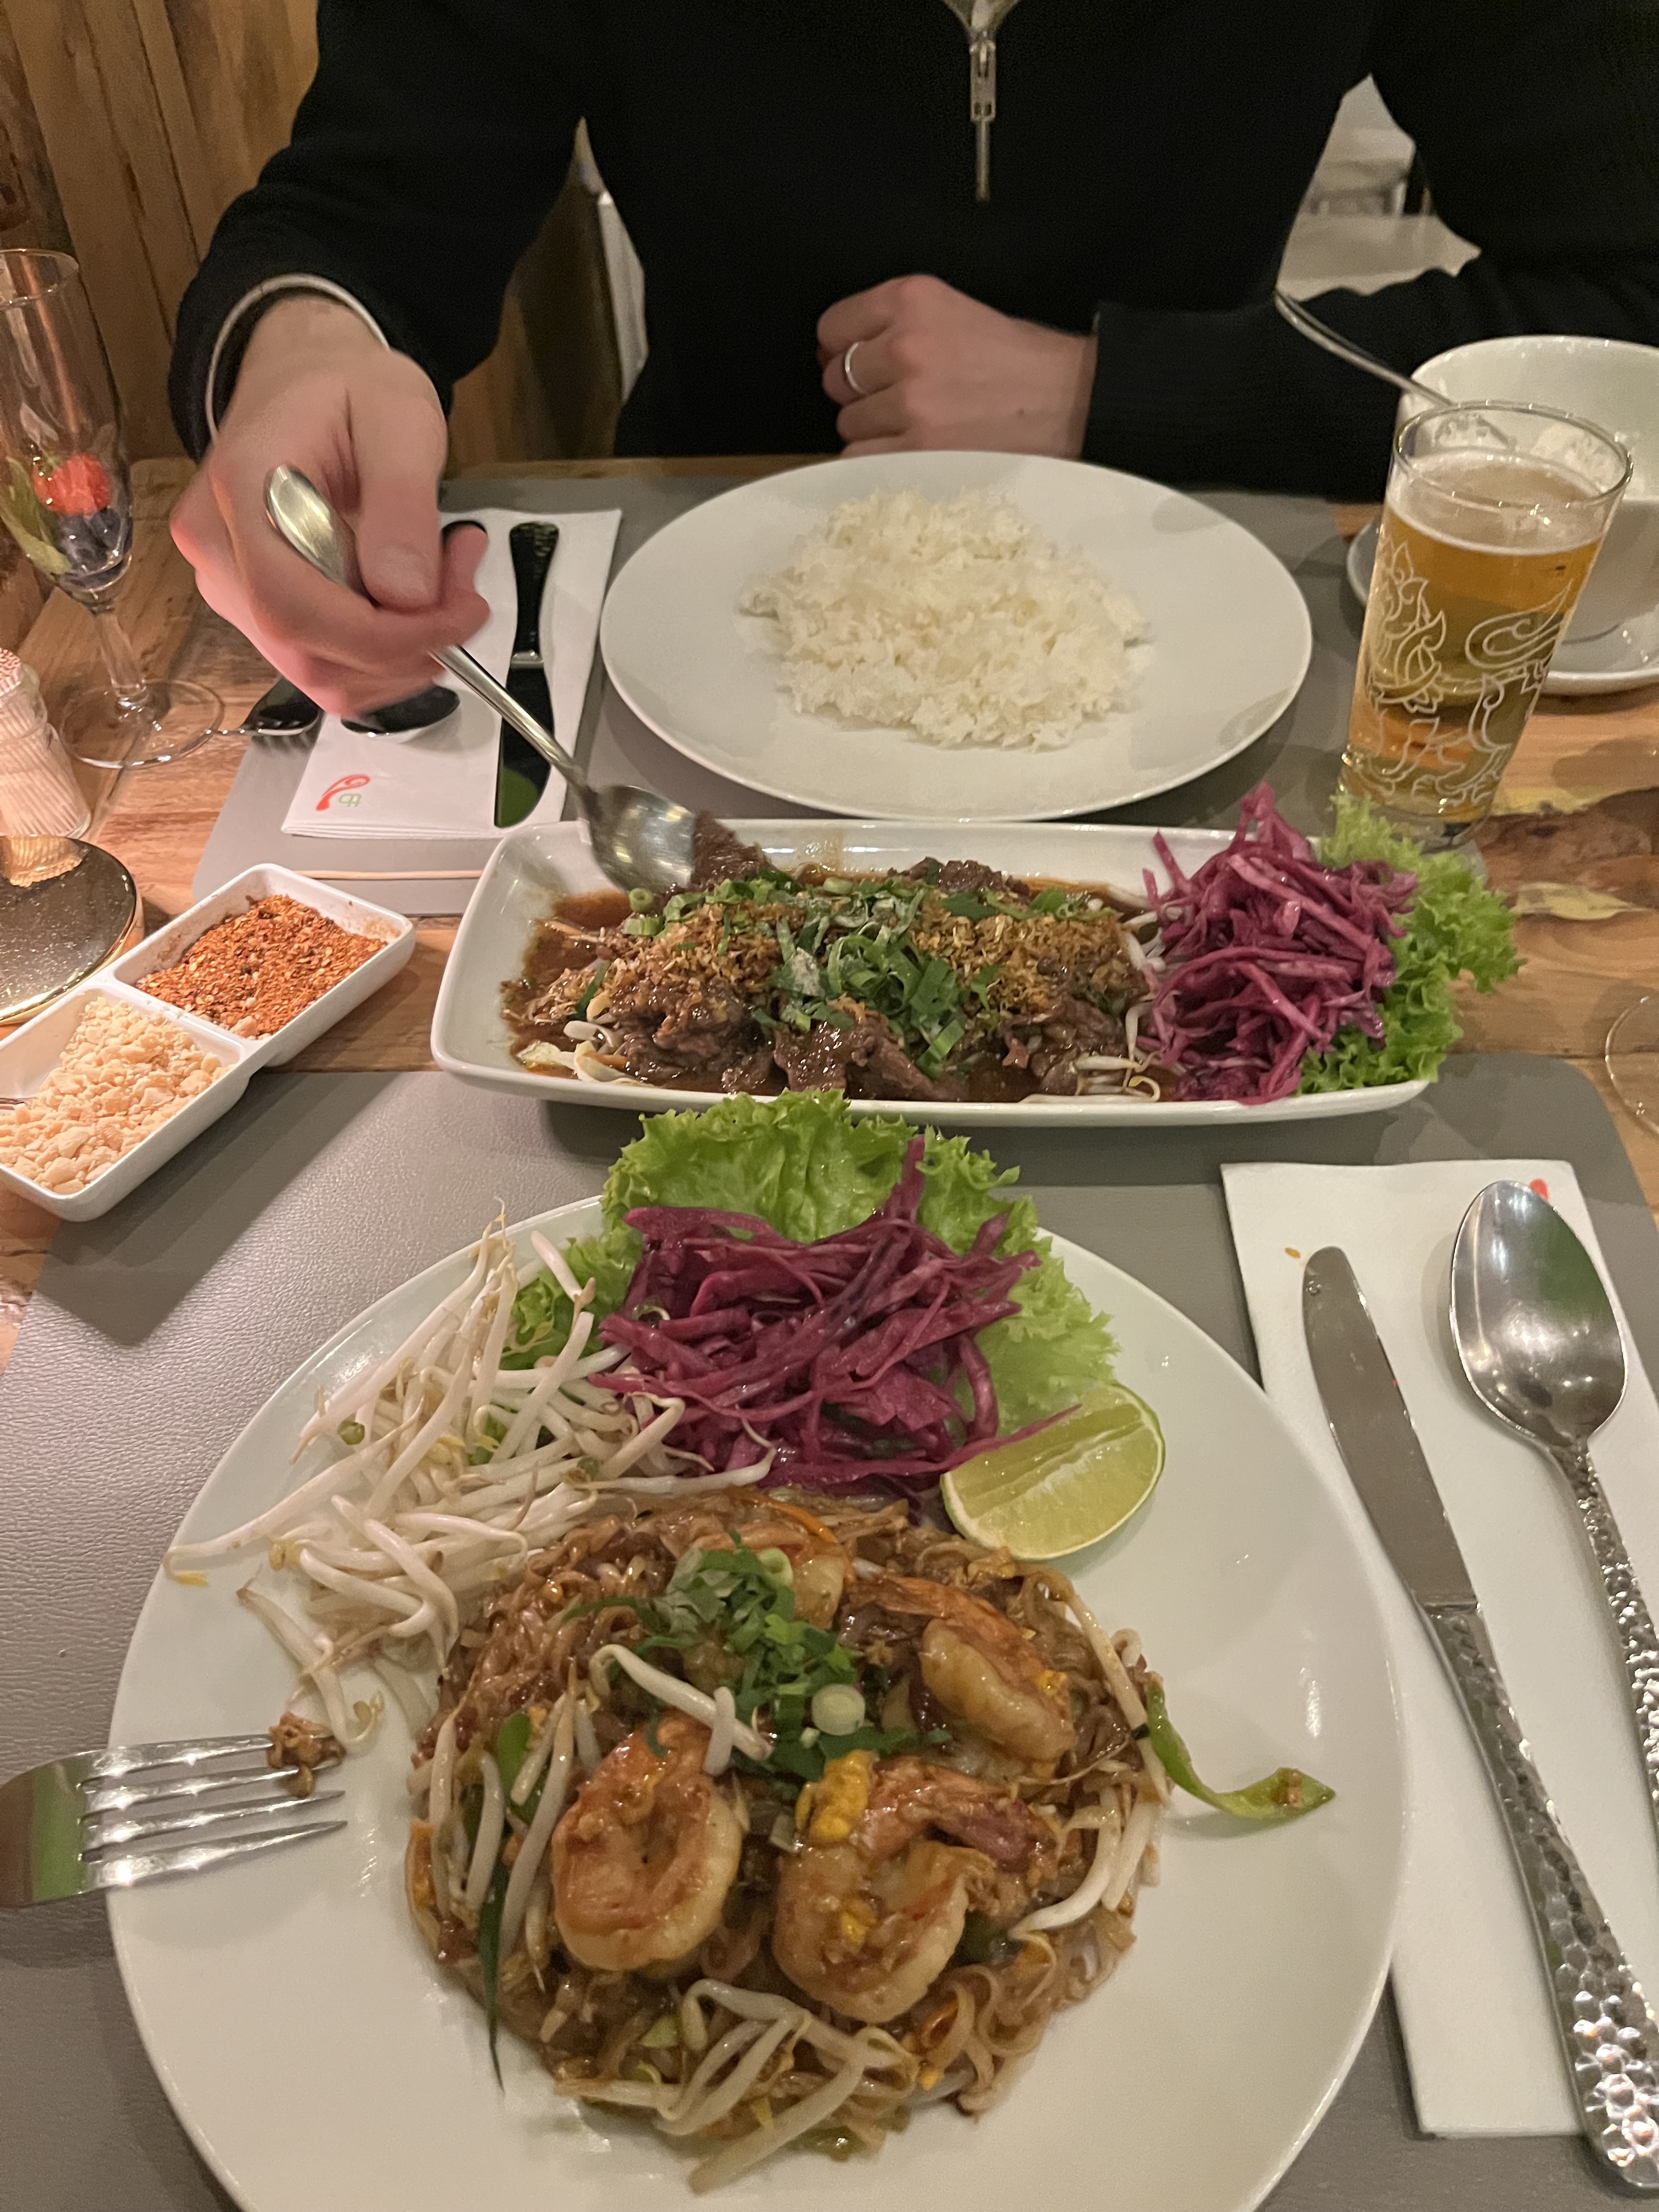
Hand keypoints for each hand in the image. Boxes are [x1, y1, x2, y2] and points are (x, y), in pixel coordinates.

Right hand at [171, 296, 487, 716]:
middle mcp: (218, 556)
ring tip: (448, 582)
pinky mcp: (259, 612)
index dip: (385, 637)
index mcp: (240, 496)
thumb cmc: (349, 386)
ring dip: (402, 655)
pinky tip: (415, 599)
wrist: (302, 379)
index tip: (462, 612)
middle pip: (309, 655)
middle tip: (468, 592)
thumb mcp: (399, 415)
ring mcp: (231, 590)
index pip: (293, 609)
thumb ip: (402, 500)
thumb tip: (406, 596)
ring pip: (321, 674)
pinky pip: (326, 664)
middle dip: (407, 646)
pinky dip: (385, 654)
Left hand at [818, 275, 1096, 457]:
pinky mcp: (918, 449)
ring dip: (873, 430)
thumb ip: (896, 323)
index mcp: (911, 299)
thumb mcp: (955, 311)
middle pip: (836, 378)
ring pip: (848, 423)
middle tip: (899, 399)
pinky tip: (913, 451)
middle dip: (859, 392)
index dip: (843, 349)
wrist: (1070, 401)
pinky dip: (880, 460)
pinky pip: (862, 458)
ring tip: (917, 426)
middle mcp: (904, 346)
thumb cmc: (1016, 360)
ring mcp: (909, 401)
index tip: (864, 363)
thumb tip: (832, 353)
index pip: (833, 328)